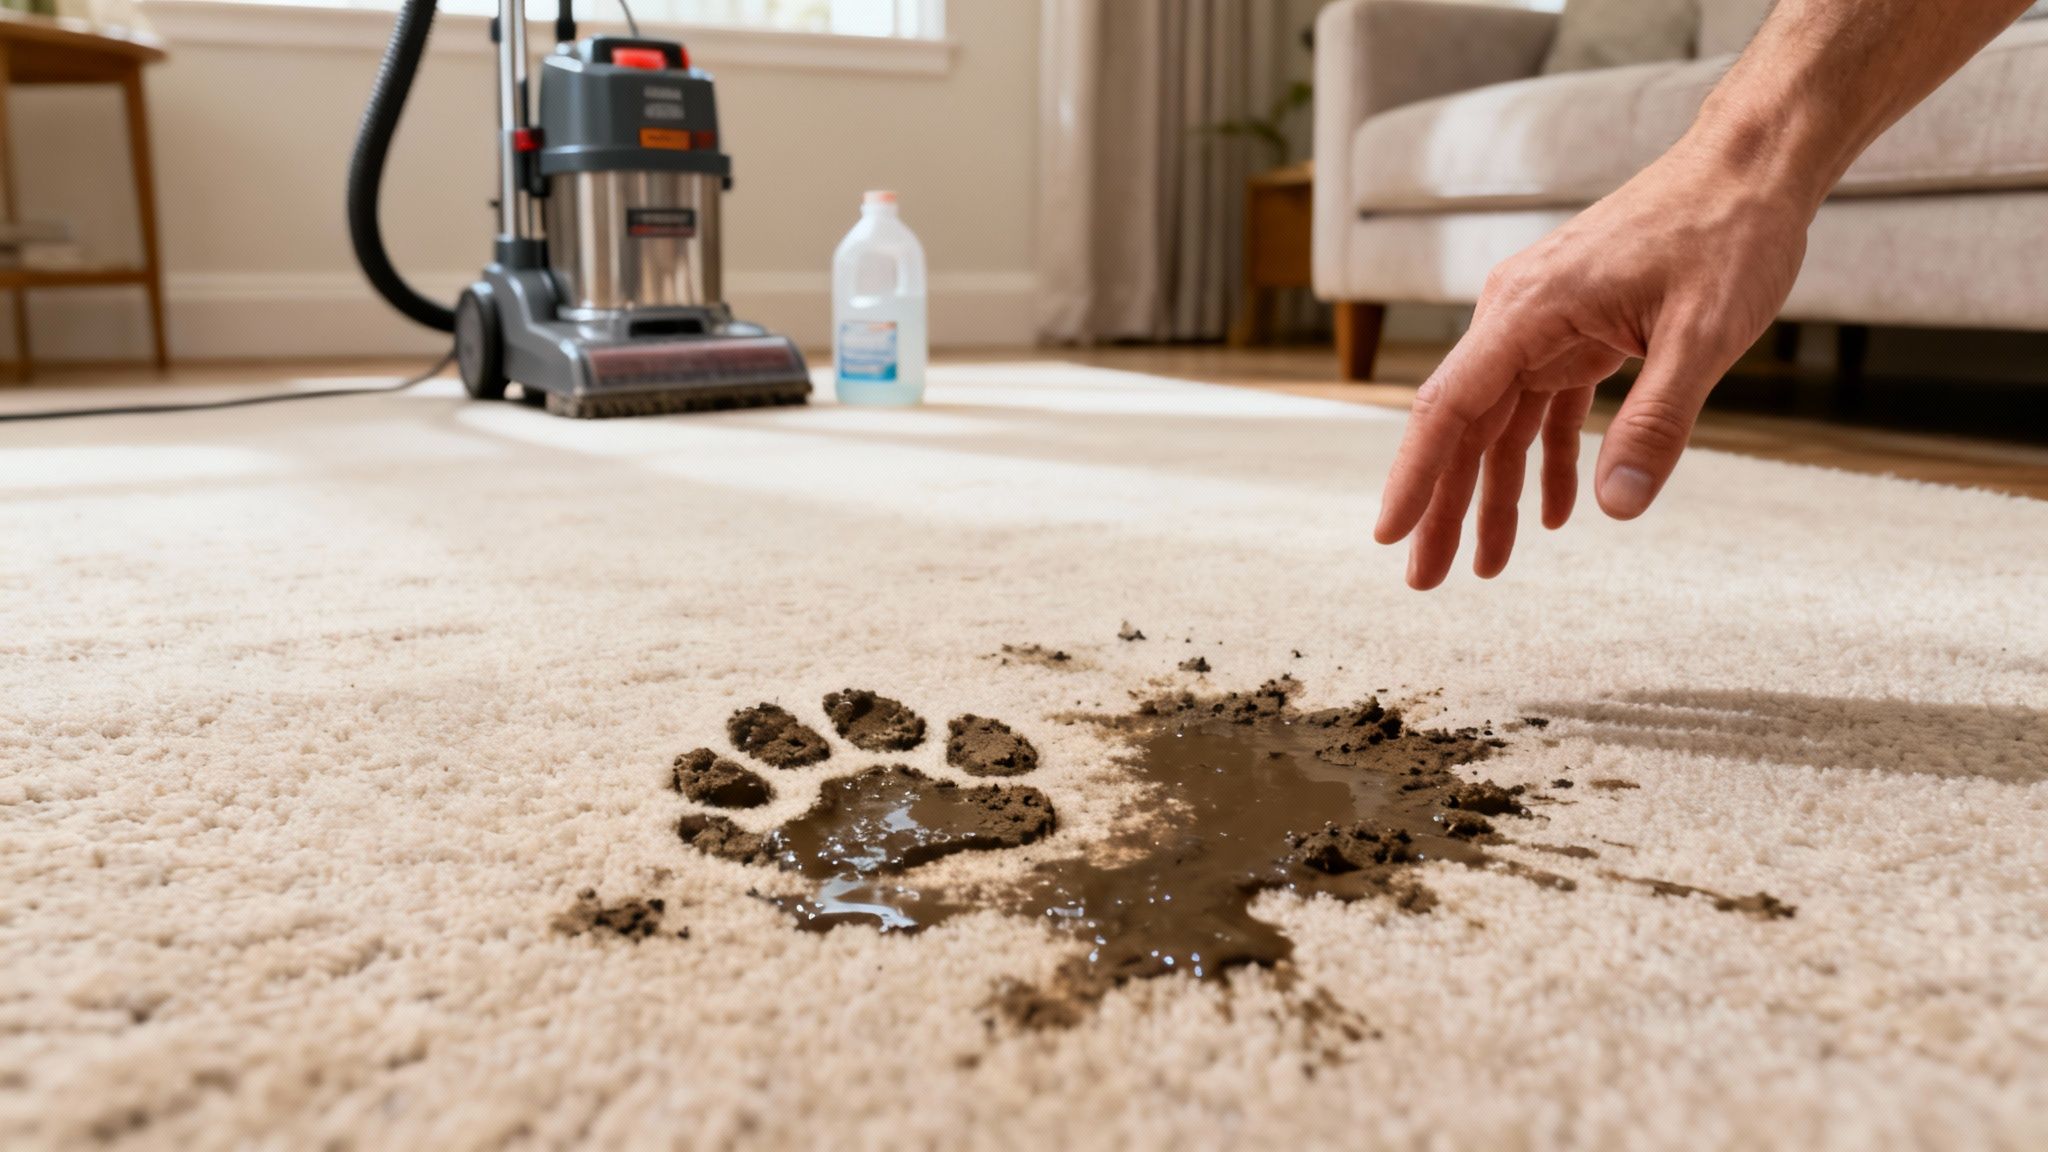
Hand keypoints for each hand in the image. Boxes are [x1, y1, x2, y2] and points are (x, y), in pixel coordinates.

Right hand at [1371, 140, 1814, 588]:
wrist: (1752, 166)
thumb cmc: (1727, 234)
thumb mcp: (1702, 336)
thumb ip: (1656, 424)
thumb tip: (1618, 509)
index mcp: (1527, 310)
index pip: (1449, 405)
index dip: (1415, 476)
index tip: (1390, 534)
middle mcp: (1518, 316)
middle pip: (1464, 426)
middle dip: (1444, 505)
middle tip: (1425, 581)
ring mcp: (1544, 324)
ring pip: (1501, 423)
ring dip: (1492, 493)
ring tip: (1486, 567)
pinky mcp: (1575, 330)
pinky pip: (1544, 407)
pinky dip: (1544, 459)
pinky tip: (1552, 512)